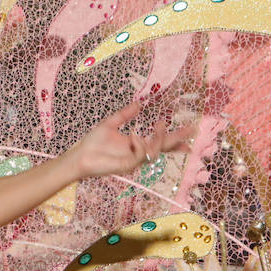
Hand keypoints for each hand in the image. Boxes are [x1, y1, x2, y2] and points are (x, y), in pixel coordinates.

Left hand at [70, 103, 193, 179]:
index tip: (190, 132)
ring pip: (155, 151)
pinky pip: (140, 155)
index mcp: (136, 145)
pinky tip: (133, 136)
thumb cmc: (93, 143)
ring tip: (160, 124)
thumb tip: (138, 103)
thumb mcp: (111, 124)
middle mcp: (138, 154)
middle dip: (178, 139)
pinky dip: (140, 144)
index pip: (160, 143)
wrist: (79, 156)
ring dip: (160, 138)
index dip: (175, 139)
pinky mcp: (127, 166)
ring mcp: (134, 161)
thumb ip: (125, 114)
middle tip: (191, 129)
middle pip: (163, 148)